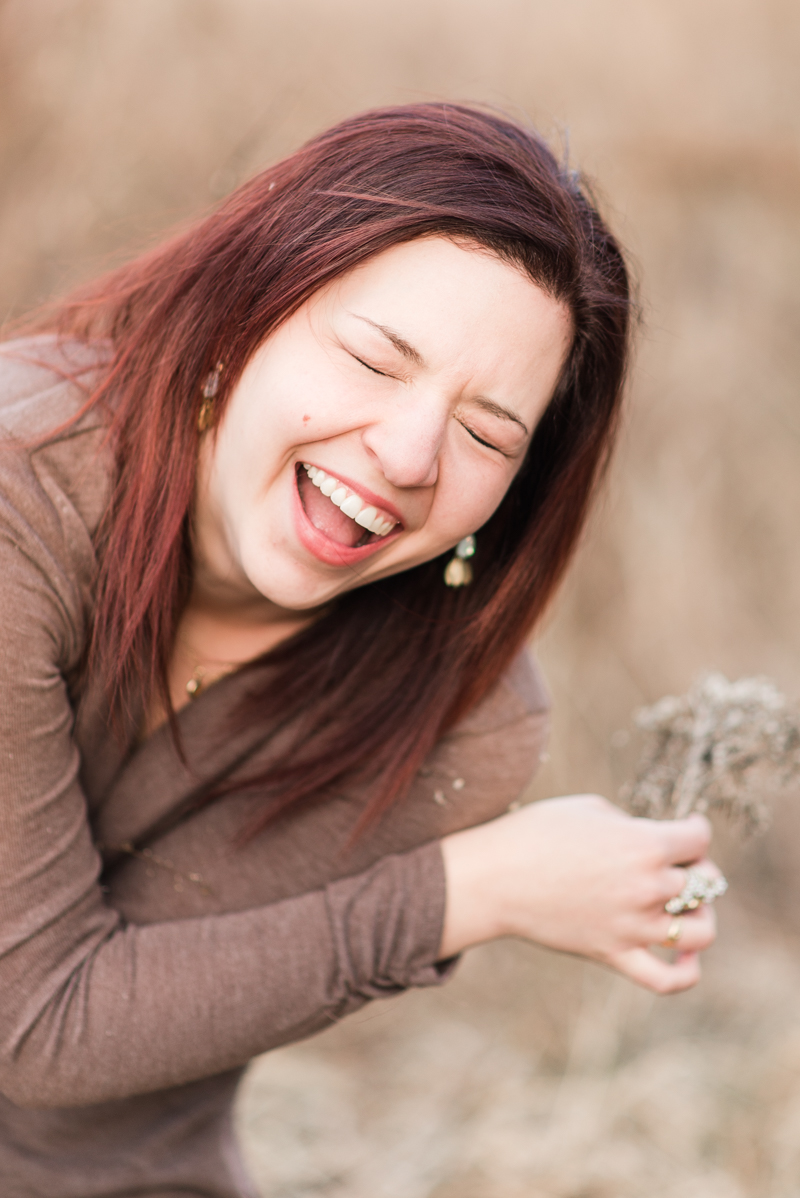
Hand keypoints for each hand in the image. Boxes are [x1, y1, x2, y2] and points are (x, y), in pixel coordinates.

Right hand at [439, 795, 718, 993]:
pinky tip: (681, 954)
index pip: (699, 838)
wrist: (494, 877)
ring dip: (700, 916)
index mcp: (644, 844)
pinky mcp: (613, 955)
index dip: (694, 830)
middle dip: (695, 868)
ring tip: (682, 906)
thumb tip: (651, 842)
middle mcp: (647, 887)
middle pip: (705, 881)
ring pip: (700, 933)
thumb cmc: (536, 833)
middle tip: (672, 862)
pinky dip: (686, 971)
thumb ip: (632, 825)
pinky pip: (667, 980)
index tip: (683, 828)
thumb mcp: (590, 808)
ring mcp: (632, 926)